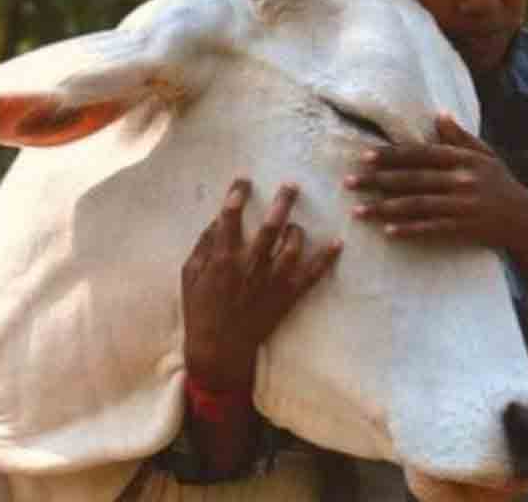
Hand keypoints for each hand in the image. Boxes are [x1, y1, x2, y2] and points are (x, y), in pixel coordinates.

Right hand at [182, 179, 340, 391]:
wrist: (219, 348)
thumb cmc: (200, 309)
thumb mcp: (189, 274)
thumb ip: (204, 244)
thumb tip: (218, 219)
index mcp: (223, 257)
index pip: (231, 216)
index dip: (237, 193)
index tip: (244, 180)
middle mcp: (250, 265)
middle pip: (271, 225)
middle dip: (283, 201)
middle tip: (292, 185)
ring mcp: (272, 280)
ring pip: (293, 246)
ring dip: (297, 230)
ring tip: (295, 225)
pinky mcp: (287, 296)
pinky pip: (312, 275)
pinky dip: (327, 258)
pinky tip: (338, 243)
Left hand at [345, 113, 527, 251]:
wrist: (526, 220)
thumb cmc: (501, 185)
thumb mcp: (486, 156)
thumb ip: (460, 138)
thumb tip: (439, 115)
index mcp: (463, 159)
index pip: (420, 155)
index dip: (391, 155)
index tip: (364, 156)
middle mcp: (461, 180)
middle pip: (412, 179)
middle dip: (377, 180)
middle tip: (348, 182)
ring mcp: (462, 205)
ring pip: (416, 205)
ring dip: (384, 208)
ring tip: (358, 211)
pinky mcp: (463, 228)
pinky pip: (431, 228)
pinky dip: (409, 230)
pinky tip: (387, 231)